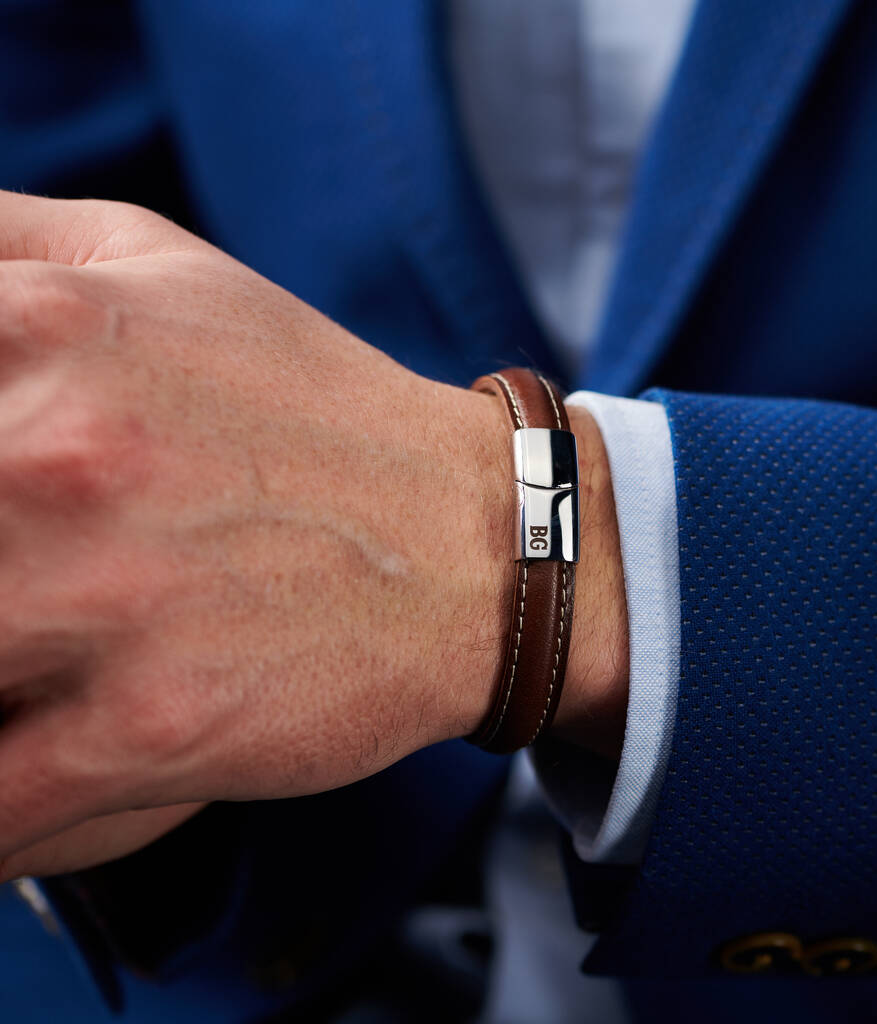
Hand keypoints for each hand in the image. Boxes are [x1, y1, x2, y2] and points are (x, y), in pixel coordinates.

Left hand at [0, 192, 627, 878]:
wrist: (474, 541)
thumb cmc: (314, 410)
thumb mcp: (161, 266)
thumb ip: (0, 242)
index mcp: (37, 329)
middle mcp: (50, 462)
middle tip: (13, 590)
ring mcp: (96, 604)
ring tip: (23, 661)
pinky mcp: (150, 731)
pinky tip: (23, 764)